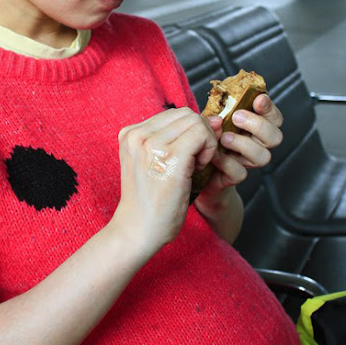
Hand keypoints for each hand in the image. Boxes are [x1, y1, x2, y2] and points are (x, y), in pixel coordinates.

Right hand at [111, 107, 218, 255]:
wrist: (138, 230)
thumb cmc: (149, 201)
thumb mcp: (152, 162)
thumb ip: (175, 139)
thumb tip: (215, 119)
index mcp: (130, 133)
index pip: (173, 114)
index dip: (189, 131)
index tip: (187, 156)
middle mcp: (137, 134)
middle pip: (186, 114)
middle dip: (199, 134)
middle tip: (195, 161)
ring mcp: (152, 144)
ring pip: (195, 122)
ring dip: (205, 142)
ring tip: (195, 165)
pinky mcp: (170, 157)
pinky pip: (202, 135)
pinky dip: (209, 149)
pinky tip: (199, 168)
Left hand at [199, 93, 282, 196]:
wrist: (197, 164)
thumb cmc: (208, 137)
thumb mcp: (214, 118)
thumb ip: (221, 108)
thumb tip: (223, 97)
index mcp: (255, 127)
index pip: (274, 118)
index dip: (269, 108)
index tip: (258, 100)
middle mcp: (256, 144)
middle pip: (275, 137)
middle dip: (258, 125)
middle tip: (237, 117)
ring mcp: (248, 161)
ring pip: (263, 157)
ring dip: (243, 144)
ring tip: (224, 138)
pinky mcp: (235, 176)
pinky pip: (240, 172)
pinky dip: (227, 162)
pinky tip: (214, 155)